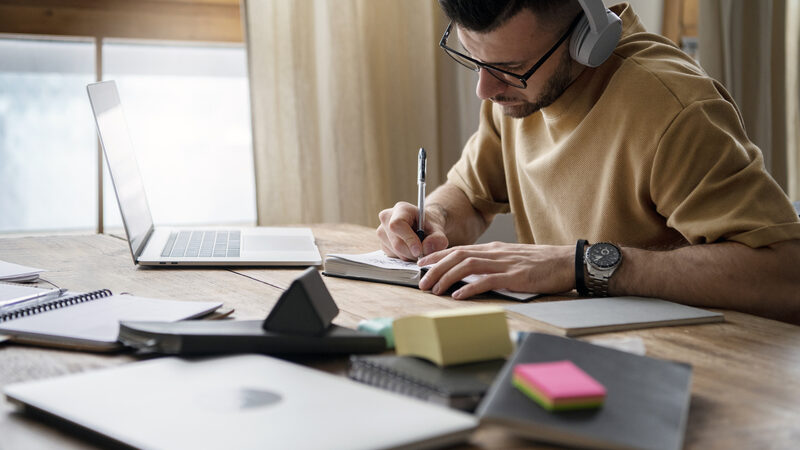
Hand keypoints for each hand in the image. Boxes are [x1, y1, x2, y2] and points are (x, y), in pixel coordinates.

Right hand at [377, 202, 447, 259]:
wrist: (423, 226)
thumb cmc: (429, 225)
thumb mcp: (438, 230)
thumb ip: (437, 239)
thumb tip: (426, 248)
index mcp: (401, 209)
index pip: (397, 225)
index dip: (408, 239)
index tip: (419, 251)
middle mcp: (387, 218)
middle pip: (396, 242)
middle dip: (412, 252)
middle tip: (424, 253)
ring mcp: (381, 231)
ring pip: (394, 251)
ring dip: (409, 255)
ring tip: (418, 248)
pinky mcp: (382, 243)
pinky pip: (392, 256)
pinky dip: (404, 257)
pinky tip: (409, 249)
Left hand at [417, 242, 574, 298]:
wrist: (567, 262)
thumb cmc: (542, 264)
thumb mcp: (512, 259)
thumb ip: (493, 263)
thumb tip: (473, 274)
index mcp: (494, 249)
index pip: (459, 249)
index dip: (438, 256)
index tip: (422, 264)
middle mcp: (495, 253)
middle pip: (457, 256)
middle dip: (435, 268)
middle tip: (421, 282)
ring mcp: (505, 263)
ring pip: (467, 266)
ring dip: (447, 277)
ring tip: (434, 289)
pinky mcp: (515, 276)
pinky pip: (487, 280)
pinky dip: (470, 287)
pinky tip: (458, 295)